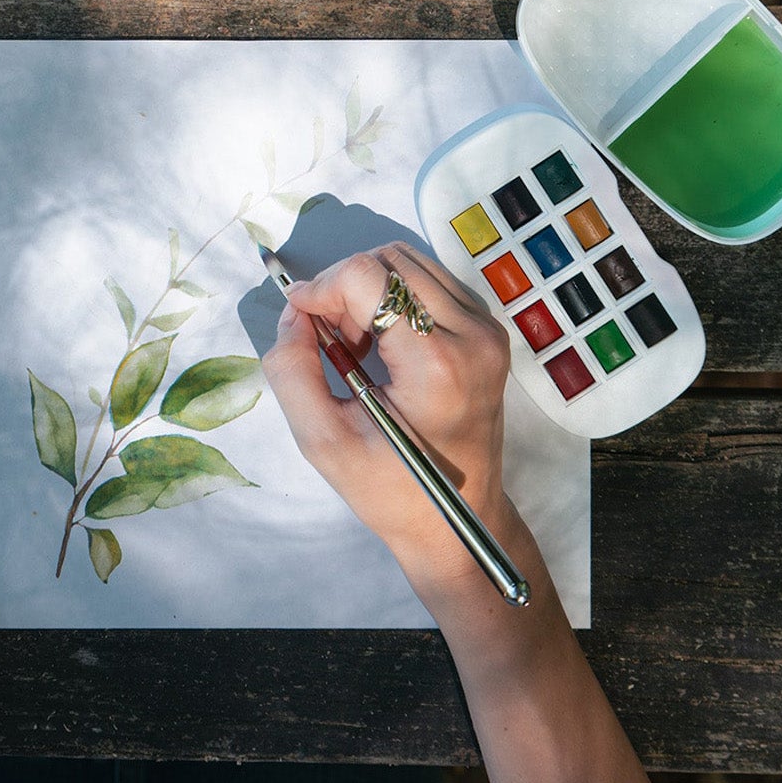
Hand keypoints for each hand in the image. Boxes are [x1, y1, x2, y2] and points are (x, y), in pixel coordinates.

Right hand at [261, 242, 523, 588]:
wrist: (457, 523)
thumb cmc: (391, 491)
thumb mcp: (322, 442)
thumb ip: (292, 370)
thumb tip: (293, 312)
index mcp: (436, 365)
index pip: (366, 276)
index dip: (320, 289)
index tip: (301, 323)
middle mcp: (473, 336)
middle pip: (389, 259)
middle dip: (344, 287)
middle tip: (329, 339)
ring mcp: (488, 330)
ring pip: (409, 263)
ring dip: (368, 290)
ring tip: (356, 344)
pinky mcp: (489, 331)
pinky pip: (430, 282)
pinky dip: (393, 298)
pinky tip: (383, 345)